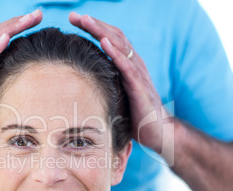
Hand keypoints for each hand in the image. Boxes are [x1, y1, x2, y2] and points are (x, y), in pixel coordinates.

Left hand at [69, 12, 172, 152]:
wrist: (159, 133)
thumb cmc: (135, 115)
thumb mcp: (118, 95)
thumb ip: (106, 84)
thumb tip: (81, 83)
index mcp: (128, 65)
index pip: (110, 39)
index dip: (93, 28)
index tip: (74, 20)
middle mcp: (134, 65)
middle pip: (114, 37)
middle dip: (93, 24)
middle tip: (74, 15)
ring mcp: (138, 75)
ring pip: (120, 47)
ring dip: (102, 32)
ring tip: (86, 20)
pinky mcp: (140, 89)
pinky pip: (128, 67)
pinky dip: (116, 53)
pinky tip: (105, 43)